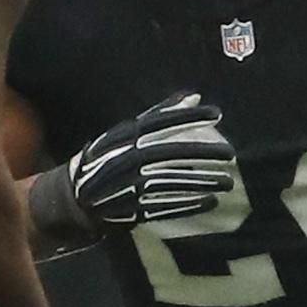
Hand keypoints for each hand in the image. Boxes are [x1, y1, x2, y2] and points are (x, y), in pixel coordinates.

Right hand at [66, 93, 235, 226]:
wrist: (76, 197)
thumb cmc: (107, 159)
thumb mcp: (127, 132)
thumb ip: (160, 115)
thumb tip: (194, 97)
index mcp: (124, 136)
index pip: (160, 123)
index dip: (188, 117)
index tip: (216, 113)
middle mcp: (125, 158)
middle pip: (168, 152)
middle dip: (200, 152)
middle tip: (229, 153)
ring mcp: (128, 185)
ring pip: (170, 181)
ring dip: (200, 182)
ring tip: (226, 181)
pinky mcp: (131, 209)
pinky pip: (163, 207)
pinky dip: (188, 205)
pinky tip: (210, 202)